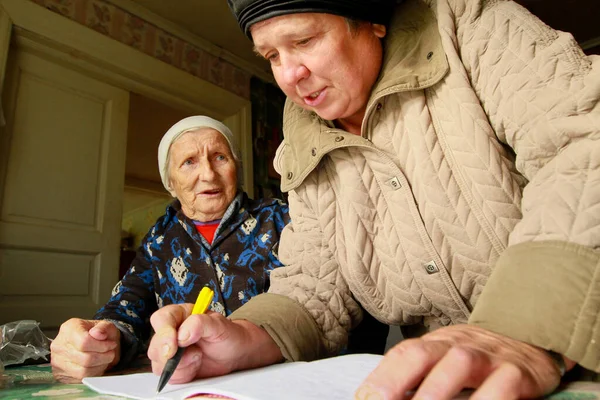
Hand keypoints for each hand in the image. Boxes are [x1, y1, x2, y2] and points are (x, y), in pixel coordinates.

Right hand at [50, 318, 120, 381]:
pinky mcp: (60, 374)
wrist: (89, 342)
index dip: (102, 346)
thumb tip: (98, 334)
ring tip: (105, 359)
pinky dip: (93, 374)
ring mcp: (57, 361)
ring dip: (100, 367)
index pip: (84, 342)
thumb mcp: (105, 325)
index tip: (111, 345)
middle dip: (103, 357)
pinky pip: (80, 379)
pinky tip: (97, 366)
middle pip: (85, 359)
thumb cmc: (97, 334)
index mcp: (69, 329)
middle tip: (110, 353)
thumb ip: (103, 327)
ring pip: (83, 371)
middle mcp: (59, 345)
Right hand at [148, 304, 281, 383]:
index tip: (175, 345)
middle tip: (194, 355)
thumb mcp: (219, 324)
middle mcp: (172, 333)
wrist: (236, 352)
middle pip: (155, 346)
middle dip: (171, 355)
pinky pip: (170, 377)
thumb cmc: (227, 334)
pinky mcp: (176, 368)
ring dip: (181, 366)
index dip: (164, 333)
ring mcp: (172, 352)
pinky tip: (196, 366)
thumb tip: (182, 334)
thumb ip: (200, 323)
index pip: (161, 319)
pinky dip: (184, 374)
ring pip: (159, 364)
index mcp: (180, 315)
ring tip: (199, 357)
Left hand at [356, 324, 566, 399]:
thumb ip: (417, 378)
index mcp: (435, 344)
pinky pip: (502, 385)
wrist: (531, 340)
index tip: (365, 398)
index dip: (381, 377)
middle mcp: (457, 346)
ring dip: (436, 390)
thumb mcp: (445, 362)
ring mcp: (487, 357)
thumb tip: (377, 398)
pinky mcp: (519, 372)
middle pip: (421, 354)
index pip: (403, 354)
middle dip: (396, 381)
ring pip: (459, 364)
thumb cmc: (478, 360)